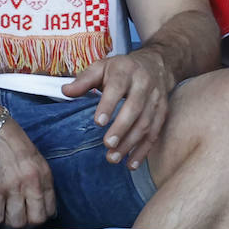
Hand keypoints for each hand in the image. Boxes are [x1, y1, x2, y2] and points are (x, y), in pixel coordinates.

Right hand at [0, 117, 55, 228]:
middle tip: (15, 222)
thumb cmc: (9, 140)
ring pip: (15, 224)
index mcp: (44, 174)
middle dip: (26, 227)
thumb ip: (38, 179)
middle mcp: (32, 183)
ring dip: (8, 226)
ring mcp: (13, 188)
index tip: (31, 218)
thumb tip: (39, 202)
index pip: (50, 209)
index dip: (40, 218)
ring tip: (1, 220)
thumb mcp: (33, 158)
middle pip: (35, 221)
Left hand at [62, 49, 172, 169]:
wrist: (156, 64)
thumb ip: (84, 80)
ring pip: (146, 123)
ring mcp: (156, 99)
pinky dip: (143, 150)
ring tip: (113, 157)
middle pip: (135, 107)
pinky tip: (131, 164)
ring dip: (131, 143)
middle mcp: (144, 84)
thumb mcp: (102, 67)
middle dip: (122, 128)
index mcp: (126, 71)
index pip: (118, 87)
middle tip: (108, 144)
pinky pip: (154, 133)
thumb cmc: (123, 69)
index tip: (98, 122)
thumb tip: (65, 91)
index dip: (109, 104)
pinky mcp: (162, 112)